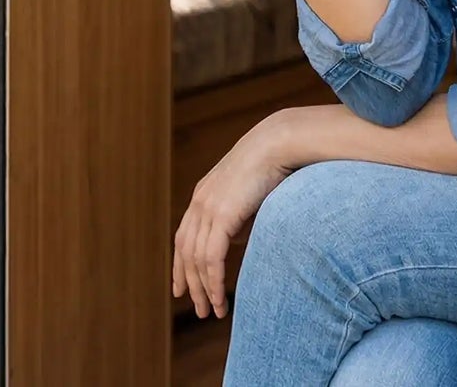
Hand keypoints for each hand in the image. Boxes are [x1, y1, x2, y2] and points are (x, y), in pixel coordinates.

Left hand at [172, 117, 291, 318]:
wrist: (276, 145)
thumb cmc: (269, 169)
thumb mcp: (247, 199)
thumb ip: (236, 220)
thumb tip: (233, 242)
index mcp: (202, 197)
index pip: (183, 238)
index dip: (181, 265)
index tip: (181, 289)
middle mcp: (199, 203)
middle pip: (185, 252)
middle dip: (190, 283)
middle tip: (198, 309)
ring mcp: (207, 208)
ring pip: (196, 259)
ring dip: (203, 289)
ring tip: (212, 312)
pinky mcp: (221, 215)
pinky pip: (211, 258)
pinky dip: (214, 282)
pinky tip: (221, 300)